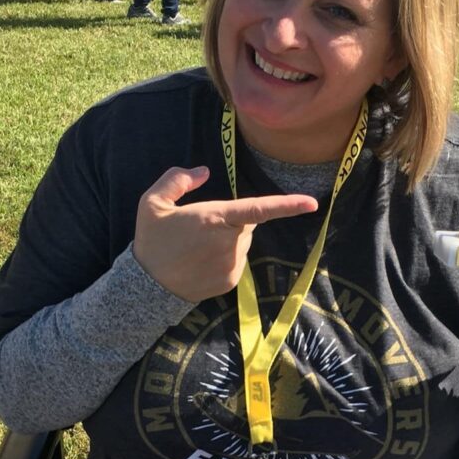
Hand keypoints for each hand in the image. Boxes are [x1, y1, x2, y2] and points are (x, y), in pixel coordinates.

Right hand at [133, 166, 318, 302]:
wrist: (148, 287)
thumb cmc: (151, 240)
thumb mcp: (152, 202)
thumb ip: (177, 180)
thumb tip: (203, 172)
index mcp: (215, 218)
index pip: (257, 209)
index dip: (287, 206)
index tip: (311, 204)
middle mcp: (230, 242)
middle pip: (246, 224)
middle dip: (231, 221)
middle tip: (199, 228)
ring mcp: (233, 264)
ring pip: (242, 243)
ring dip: (228, 240)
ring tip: (197, 248)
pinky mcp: (232, 281)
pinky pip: (237, 262)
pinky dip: (225, 259)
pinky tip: (201, 263)